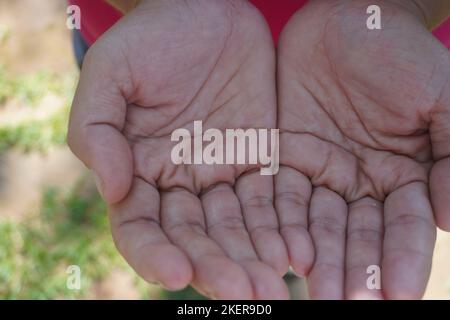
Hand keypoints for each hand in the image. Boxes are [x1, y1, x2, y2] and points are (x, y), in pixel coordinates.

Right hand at [68, 0, 288, 298]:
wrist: (207, 9)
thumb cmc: (153, 38)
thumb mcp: (111, 74)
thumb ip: (98, 131)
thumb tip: (110, 189)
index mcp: (138, 171)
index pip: (140, 227)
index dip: (154, 254)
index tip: (178, 273)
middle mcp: (180, 183)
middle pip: (195, 239)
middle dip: (218, 268)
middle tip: (246, 294)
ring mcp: (222, 175)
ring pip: (236, 229)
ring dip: (254, 260)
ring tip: (275, 288)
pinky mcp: (261, 160)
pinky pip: (271, 201)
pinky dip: (282, 228)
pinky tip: (296, 252)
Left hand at [276, 0, 449, 298]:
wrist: (351, 20)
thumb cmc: (403, 55)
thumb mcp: (443, 100)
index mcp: (403, 175)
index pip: (404, 227)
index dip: (403, 258)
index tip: (399, 293)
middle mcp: (360, 182)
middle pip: (357, 235)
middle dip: (354, 269)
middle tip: (346, 302)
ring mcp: (322, 171)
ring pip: (318, 223)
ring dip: (317, 257)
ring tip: (314, 292)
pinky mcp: (286, 156)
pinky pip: (283, 195)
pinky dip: (283, 223)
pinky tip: (284, 250)